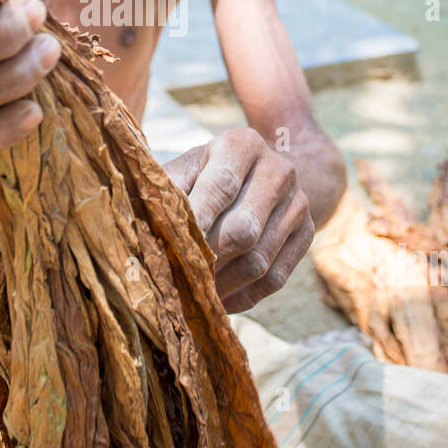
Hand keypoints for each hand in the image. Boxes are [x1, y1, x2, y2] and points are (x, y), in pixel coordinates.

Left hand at [164, 128, 313, 312]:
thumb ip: (166, 190)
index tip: (173, 248)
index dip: (198, 218)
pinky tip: (219, 302)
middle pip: (244, 230)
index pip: (221, 185)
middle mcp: (278, 169)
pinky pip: (276, 278)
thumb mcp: (186, 169)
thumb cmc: (207, 173)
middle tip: (179, 281)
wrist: (266, 171)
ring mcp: (298, 203)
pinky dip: (244, 298)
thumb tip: (139, 223)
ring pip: (259, 261)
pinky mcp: (308, 233)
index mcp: (242, 145)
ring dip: (223, 286)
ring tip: (193, 297)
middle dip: (208, 260)